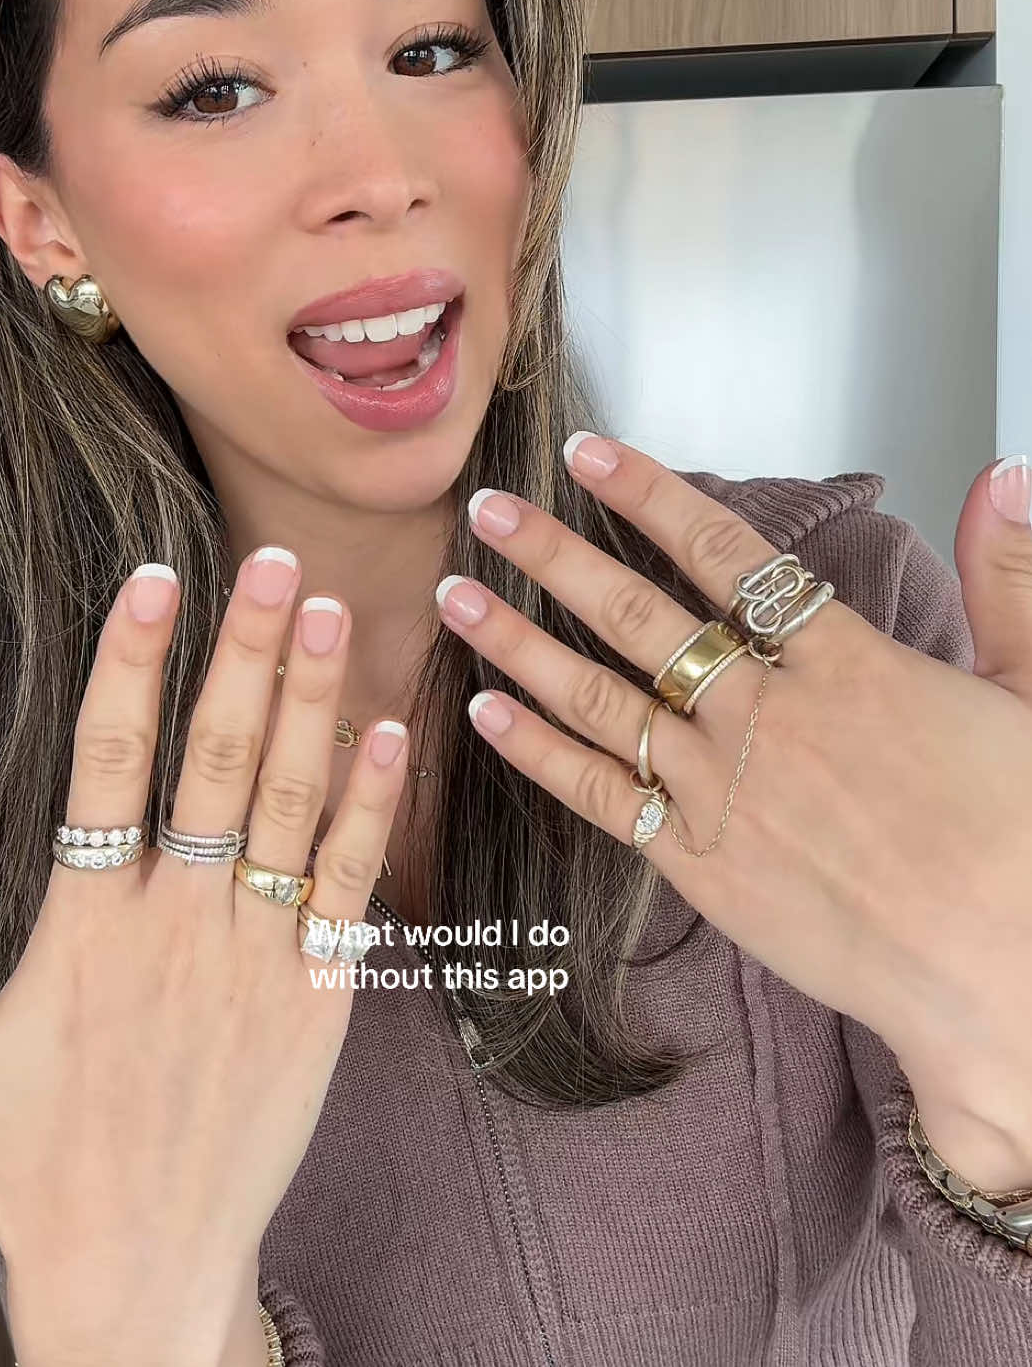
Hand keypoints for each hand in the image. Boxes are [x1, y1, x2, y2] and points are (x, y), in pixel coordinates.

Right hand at [0, 553, 406, 1366]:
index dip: (132, 663)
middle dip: (248, 651)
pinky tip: (392, 734)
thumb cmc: (42, 1173)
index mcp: (86, 928)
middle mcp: (177, 927)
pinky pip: (352, 883)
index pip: (107, 762)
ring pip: (293, 803)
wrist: (140, 1273)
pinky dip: (374, 806)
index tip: (155, 581)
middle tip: (277, 563)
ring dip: (316, 700)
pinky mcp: (319, 997)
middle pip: (217, 760)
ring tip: (336, 613)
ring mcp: (256, 958)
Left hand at [436, 438, 1031, 1135]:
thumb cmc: (1026, 840)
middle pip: (638, 616)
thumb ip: (1009, 579)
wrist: (1003, 974)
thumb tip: (1009, 474)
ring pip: (603, 698)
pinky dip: (541, 754)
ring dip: (520, 643)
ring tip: (453, 595)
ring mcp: (727, 790)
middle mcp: (768, 714)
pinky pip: (606, 796)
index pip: (727, 554)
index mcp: (847, 663)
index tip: (589, 453)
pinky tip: (485, 714)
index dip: (651, 496)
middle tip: (486, 510)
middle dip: (554, 556)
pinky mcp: (704, 864)